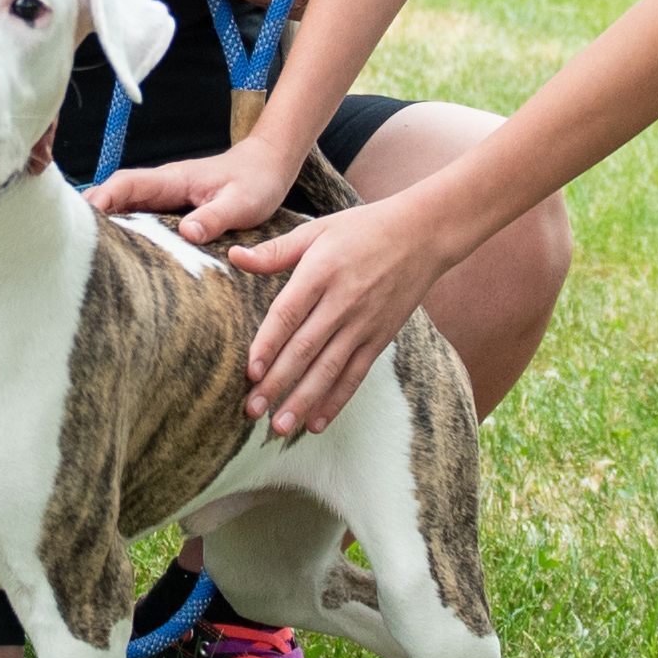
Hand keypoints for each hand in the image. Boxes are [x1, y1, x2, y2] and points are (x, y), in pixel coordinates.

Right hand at [92, 132, 301, 251]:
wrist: (268, 167)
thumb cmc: (256, 181)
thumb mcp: (241, 202)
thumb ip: (215, 217)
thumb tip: (187, 233)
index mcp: (172, 179)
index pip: (125, 184)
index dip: (101, 199)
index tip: (81, 219)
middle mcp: (162, 186)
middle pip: (116, 196)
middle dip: (92, 216)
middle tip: (72, 245)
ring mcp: (165, 197)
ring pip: (125, 208)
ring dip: (106, 226)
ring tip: (88, 255)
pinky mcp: (171, 209)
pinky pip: (141, 218)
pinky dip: (126, 231)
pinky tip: (119, 252)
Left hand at [229, 188, 450, 436]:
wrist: (422, 235)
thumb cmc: (362, 229)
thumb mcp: (317, 230)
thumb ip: (275, 251)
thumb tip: (234, 256)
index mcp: (320, 273)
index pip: (288, 314)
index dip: (268, 345)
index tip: (250, 373)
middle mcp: (342, 302)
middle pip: (304, 349)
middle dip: (277, 384)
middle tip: (252, 411)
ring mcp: (363, 323)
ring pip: (329, 369)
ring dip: (303, 401)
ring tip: (280, 427)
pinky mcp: (380, 337)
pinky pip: (355, 374)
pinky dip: (336, 400)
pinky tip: (317, 423)